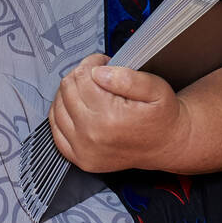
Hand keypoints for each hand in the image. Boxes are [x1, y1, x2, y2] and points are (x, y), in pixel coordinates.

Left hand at [48, 53, 188, 174]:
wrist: (166, 144)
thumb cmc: (161, 115)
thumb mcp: (156, 89)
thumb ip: (128, 78)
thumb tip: (99, 72)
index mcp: (110, 117)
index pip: (82, 77)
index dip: (92, 64)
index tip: (104, 63)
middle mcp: (92, 136)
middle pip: (67, 89)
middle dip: (81, 76)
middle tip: (98, 75)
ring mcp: (83, 150)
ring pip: (58, 105)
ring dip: (70, 93)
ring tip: (90, 90)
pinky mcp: (80, 159)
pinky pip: (55, 128)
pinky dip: (62, 113)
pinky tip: (77, 106)